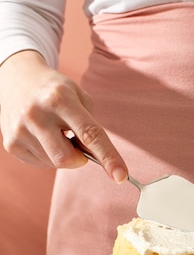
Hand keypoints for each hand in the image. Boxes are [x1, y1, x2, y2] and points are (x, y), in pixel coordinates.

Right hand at [0, 50, 127, 181]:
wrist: (14, 78)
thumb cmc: (54, 90)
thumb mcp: (78, 96)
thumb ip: (92, 127)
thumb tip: (97, 160)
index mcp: (59, 98)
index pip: (89, 134)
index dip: (108, 157)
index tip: (121, 176)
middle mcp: (36, 114)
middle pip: (68, 159)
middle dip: (79, 158)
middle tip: (75, 141)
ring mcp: (20, 130)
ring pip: (54, 163)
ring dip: (62, 153)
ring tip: (53, 131)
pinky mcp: (11, 144)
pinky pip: (41, 164)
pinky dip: (48, 155)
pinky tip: (41, 136)